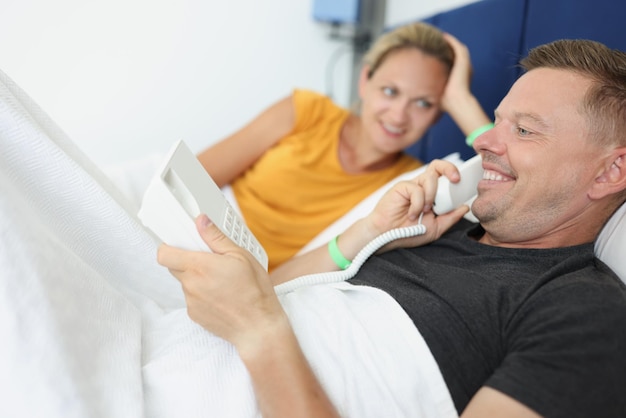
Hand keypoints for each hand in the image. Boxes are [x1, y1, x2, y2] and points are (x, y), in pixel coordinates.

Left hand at [157, 215, 285, 349]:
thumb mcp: (241, 256)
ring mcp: (191, 301)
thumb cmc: (254, 291)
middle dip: (187, 260)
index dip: (169, 246)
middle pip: (174, 266)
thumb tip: (201, 221)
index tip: (181, 243)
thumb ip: (216, 238)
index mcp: (199, 266)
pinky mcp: (194, 315)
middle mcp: (190, 284)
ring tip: (222, 281)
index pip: (164, 254)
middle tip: (209, 260)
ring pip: (185, 282)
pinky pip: (192, 298)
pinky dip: (202, 294)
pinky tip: (222, 295)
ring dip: (197, 278)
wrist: (257, 327)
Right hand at [364, 159, 468, 250]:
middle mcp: (422, 186)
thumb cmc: (408, 233)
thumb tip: (465, 207)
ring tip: (424, 212)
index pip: (445, 176)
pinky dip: (417, 204)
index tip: (463, 185)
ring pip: (430, 178)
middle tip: (456, 180)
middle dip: (450, 169)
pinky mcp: (401, 187)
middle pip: (438, 166)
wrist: (387, 237)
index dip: (455, 175)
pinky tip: (411, 215)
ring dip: (431, 196)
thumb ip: (450, 218)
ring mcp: (412, 186)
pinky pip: (416, 189)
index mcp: (431, 193)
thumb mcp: (435, 228)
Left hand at [440, 32, 473, 113]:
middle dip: (448, 47)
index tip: (437, 53)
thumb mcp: (438, 94)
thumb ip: (432, 90)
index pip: (454, 62)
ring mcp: (465, 64)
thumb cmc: (446, 102)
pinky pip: (457, 46)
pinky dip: (451, 41)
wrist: (457, 102)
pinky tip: (443, 36)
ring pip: (458, 48)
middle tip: (437, 41)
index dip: (447, 57)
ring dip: (450, 41)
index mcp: (461, 76)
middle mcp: (465, 68)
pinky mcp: (463, 61)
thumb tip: (417, 95)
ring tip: (440, 36)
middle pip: (457, 53)